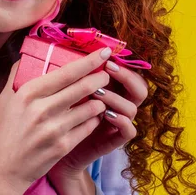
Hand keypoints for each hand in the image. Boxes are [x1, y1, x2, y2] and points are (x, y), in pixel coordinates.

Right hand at [0, 47, 112, 193]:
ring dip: (99, 100)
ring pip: (91, 107)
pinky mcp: (63, 146)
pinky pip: (89, 126)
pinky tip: (92, 116)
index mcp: (28, 93)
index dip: (89, 61)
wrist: (3, 169)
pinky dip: (94, 119)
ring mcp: (54, 129)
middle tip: (105, 74)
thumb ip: (19, 74)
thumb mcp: (5, 98)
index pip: (67, 72)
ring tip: (98, 97)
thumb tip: (33, 53)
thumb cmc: (4, 130)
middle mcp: (42, 109)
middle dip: (100, 78)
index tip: (103, 52)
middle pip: (84, 87)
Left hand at [49, 59, 148, 175]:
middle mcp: (121, 104)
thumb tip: (81, 50)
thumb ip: (80, 75)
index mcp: (113, 89)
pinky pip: (129, 130)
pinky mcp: (116, 139)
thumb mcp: (71, 90)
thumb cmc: (63, 113)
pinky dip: (121, 121)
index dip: (122, 64)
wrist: (56, 144)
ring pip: (132, 107)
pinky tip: (107, 114)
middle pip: (140, 88)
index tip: (106, 56)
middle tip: (108, 69)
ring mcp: (120, 122)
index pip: (130, 73)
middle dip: (127, 76)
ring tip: (98, 93)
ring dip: (117, 98)